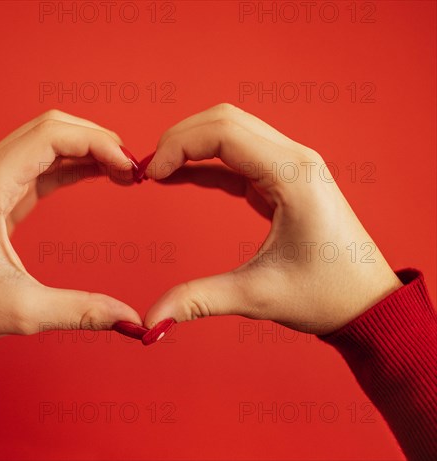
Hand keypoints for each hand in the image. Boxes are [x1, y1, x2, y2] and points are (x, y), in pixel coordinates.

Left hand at [0, 110, 141, 342]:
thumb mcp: (24, 310)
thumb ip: (81, 310)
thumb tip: (130, 319)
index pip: (51, 135)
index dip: (97, 143)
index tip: (128, 168)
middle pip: (51, 127)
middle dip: (96, 139)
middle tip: (131, 168)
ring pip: (47, 140)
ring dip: (87, 148)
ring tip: (122, 172)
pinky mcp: (0, 191)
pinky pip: (42, 163)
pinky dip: (73, 164)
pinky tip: (99, 174)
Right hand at [142, 104, 402, 334]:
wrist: (366, 302)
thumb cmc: (327, 295)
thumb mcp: (257, 296)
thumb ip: (198, 299)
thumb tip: (150, 319)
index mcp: (293, 176)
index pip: (224, 132)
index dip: (179, 145)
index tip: (151, 174)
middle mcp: (295, 160)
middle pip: (225, 121)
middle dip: (181, 138)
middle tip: (150, 169)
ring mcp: (291, 167)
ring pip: (232, 132)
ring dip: (193, 145)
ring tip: (160, 172)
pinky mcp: (283, 182)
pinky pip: (238, 158)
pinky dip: (206, 163)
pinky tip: (181, 176)